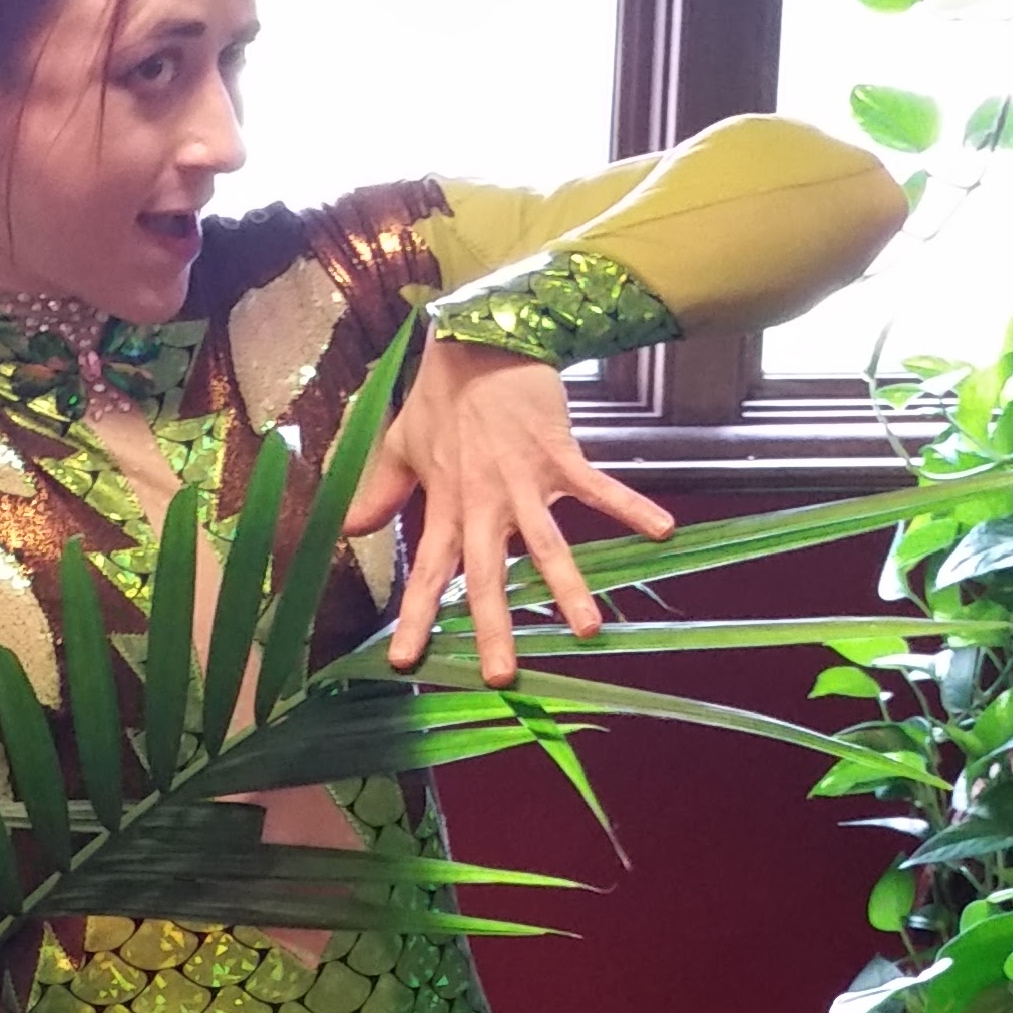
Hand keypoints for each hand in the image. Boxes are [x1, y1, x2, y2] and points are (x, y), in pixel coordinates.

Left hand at [342, 329, 674, 682]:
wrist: (482, 336)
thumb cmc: (442, 395)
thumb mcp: (401, 442)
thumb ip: (379, 491)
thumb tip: (349, 531)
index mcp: (446, 504)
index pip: (426, 571)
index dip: (416, 616)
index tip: (405, 661)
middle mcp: (484, 501)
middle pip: (487, 574)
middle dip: (493, 626)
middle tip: (501, 676)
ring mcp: (524, 480)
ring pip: (546, 543)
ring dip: (567, 586)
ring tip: (588, 629)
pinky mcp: (559, 454)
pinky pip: (598, 486)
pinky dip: (630, 506)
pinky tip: (662, 530)